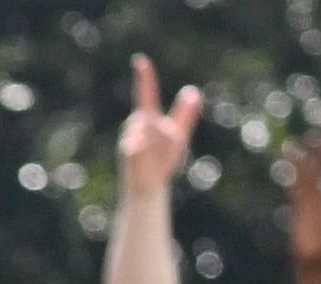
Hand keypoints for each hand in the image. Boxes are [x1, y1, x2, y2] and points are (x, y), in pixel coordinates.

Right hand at [115, 56, 203, 200]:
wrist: (149, 186)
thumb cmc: (162, 161)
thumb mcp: (179, 135)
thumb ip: (185, 115)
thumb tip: (192, 90)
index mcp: (149, 118)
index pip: (146, 93)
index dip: (144, 76)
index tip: (139, 60)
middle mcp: (137, 125)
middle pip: (152, 112)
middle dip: (167, 128)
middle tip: (172, 144)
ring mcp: (130, 137)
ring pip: (149, 126)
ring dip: (162, 138)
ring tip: (158, 156)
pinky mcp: (127, 151)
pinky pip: (135, 143)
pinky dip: (139, 145)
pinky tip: (137, 148)